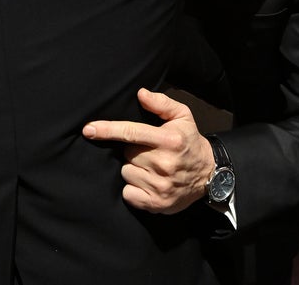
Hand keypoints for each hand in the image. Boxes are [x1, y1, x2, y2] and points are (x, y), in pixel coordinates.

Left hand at [83, 88, 213, 213]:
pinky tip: (149, 182)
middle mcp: (164, 164)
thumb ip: (161, 103)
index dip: (107, 130)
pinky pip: (128, 193)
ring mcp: (160, 186)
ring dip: (134, 169)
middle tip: (150, 151)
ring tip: (152, 168)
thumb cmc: (189, 141)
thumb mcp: (182, 116)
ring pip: (126, 173)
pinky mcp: (156, 204)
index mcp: (168, 140)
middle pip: (127, 154)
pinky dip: (134, 188)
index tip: (88, 129)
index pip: (131, 132)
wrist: (209, 175)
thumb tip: (140, 93)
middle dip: (133, 151)